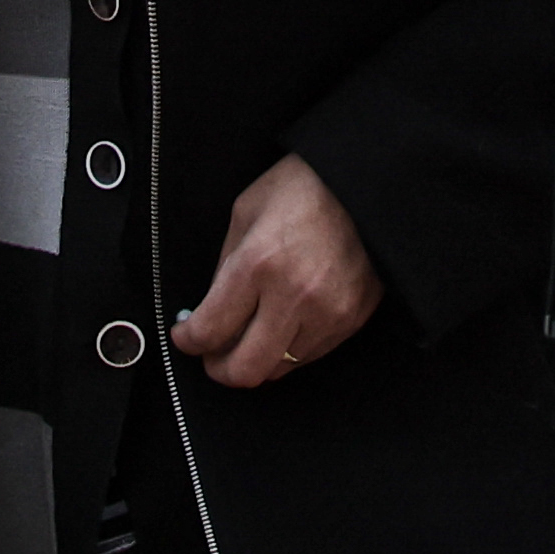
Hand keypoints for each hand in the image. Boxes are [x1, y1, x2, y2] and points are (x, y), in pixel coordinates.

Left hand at [171, 153, 380, 386]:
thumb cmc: (303, 187)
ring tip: (252, 334)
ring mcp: (328, 313)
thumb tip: (208, 312)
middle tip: (212, 355)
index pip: (210, 330)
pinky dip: (288, 349)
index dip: (187, 341)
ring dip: (258, 357)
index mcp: (259, 263)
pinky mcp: (352, 319)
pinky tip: (284, 323)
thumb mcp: (246, 211)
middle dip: (218, 369)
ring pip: (278, 369)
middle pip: (245, 370)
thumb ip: (225, 267)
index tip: (185, 336)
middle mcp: (294, 296)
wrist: (370, 183)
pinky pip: (309, 356)